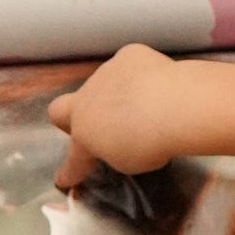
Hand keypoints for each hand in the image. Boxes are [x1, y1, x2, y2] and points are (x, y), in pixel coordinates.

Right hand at [48, 45, 183, 183]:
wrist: (174, 105)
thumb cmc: (150, 144)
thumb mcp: (127, 162)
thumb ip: (114, 151)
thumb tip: (117, 139)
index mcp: (85, 134)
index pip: (73, 159)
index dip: (69, 171)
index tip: (65, 180)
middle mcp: (86, 101)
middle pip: (60, 109)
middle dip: (69, 119)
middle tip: (96, 127)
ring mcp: (105, 74)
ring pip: (101, 85)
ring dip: (114, 96)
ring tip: (146, 104)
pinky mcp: (128, 55)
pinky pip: (128, 66)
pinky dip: (138, 75)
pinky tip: (157, 83)